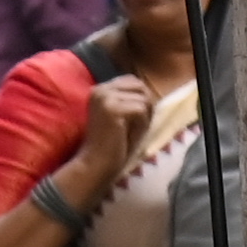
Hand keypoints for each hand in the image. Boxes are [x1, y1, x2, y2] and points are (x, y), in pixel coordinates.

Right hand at [63, 75, 156, 203]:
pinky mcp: (112, 109)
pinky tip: (128, 137)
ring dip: (144, 120)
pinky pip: (141, 111)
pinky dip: (141, 127)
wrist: (95, 165)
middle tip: (136, 127)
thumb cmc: (112, 145)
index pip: (133, 81)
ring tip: (130, 134)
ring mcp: (105, 97)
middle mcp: (101, 89)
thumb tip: (151, 94)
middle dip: (146, 107)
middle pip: (140, 87)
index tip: (134, 120)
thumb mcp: (122, 117)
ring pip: (144, 99)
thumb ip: (131, 101)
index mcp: (100, 89)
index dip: (142, 99)